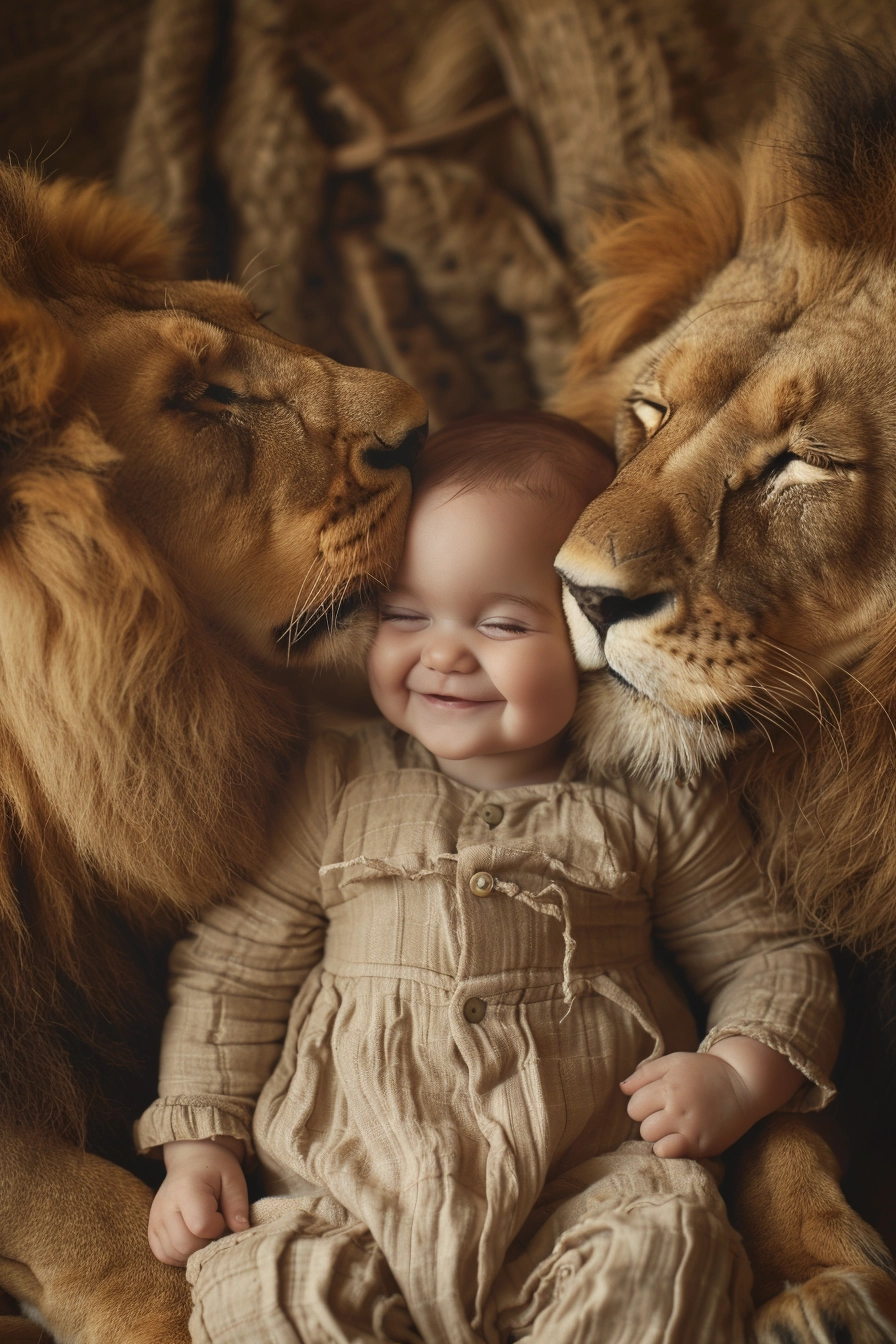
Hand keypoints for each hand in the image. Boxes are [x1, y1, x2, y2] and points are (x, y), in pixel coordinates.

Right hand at [148, 1136, 248, 1265]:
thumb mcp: (233, 1179)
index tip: (223, 1214)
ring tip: (204, 1231)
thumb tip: (242, 1230)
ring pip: (174, 1254)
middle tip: (215, 1226)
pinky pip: (164, 1255)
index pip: (201, 1226)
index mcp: (186, 1190)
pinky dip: (180, 1254)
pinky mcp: (152, 1230)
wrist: (191, 1160)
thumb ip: (238, 1205)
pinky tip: (192, 1239)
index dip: (218, 1226)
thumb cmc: (215, 1169)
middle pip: (185, 1246)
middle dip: (207, 1243)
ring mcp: (155, 1220)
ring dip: (194, 1251)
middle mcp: (165, 1206)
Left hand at [620, 1037, 803, 1157]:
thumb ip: (645, 1073)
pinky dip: (669, 1150)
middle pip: (642, 1126)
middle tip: (667, 1115)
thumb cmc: (706, 1071)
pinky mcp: (702, 1145)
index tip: (656, 1102)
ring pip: (653, 1141)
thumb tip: (622, 1088)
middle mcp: (677, 1108)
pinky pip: (669, 1154)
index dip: (642, 1104)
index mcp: (668, 1085)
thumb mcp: (674, 1061)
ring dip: (659, 1136)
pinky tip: (679, 1141)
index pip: (634, 1105)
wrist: (744, 1083)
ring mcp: (690, 1129)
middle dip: (650, 1121)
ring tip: (674, 1127)